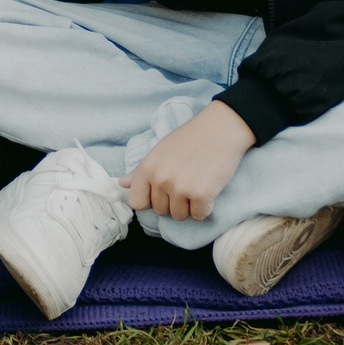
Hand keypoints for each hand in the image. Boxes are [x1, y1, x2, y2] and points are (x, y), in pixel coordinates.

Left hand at [125, 101, 253, 222]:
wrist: (221, 128)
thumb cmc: (190, 138)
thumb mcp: (160, 150)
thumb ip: (140, 171)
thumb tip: (121, 184)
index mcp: (147, 168)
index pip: (137, 202)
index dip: (150, 200)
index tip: (162, 192)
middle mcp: (161, 179)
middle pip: (160, 211)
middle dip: (173, 202)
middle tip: (187, 181)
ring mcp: (180, 188)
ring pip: (179, 215)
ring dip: (189, 205)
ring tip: (197, 183)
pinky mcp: (201, 195)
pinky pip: (199, 215)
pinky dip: (205, 207)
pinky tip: (209, 188)